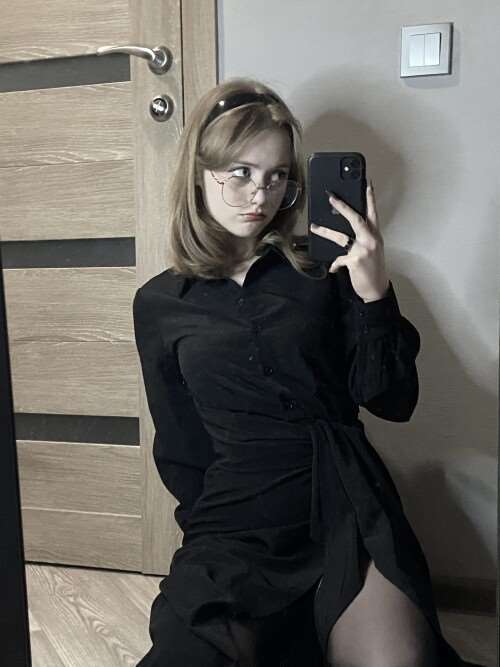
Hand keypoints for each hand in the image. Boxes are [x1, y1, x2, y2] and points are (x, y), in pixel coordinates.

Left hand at [310, 180, 389, 302]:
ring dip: (325, 231)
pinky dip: (335, 264)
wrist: (377, 288)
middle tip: (331, 197)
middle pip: (356, 219)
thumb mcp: (372, 250)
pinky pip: (338, 259)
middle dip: (342, 207)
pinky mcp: (354, 261)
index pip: (373, 213)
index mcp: (375, 236)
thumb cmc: (373, 269)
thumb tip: (347, 231)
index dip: (370, 198)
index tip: (367, 184)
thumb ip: (363, 238)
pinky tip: (333, 268)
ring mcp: (363, 250)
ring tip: (314, 227)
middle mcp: (371, 240)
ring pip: (341, 236)